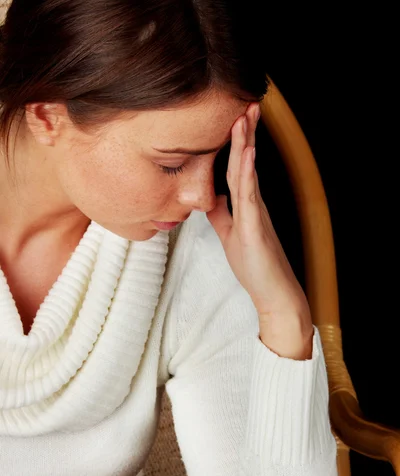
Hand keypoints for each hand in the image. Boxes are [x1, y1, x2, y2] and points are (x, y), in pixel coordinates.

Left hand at [207, 102, 312, 358]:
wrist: (275, 293)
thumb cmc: (255, 266)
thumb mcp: (230, 235)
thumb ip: (221, 215)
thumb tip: (209, 197)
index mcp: (246, 205)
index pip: (236, 168)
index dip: (233, 144)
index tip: (232, 120)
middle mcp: (253, 204)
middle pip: (244, 162)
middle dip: (243, 132)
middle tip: (244, 103)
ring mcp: (256, 213)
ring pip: (247, 172)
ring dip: (245, 143)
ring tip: (244, 116)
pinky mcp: (256, 227)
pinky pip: (249, 194)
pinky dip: (247, 171)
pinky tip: (247, 152)